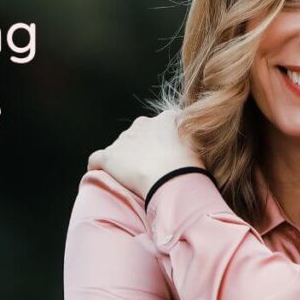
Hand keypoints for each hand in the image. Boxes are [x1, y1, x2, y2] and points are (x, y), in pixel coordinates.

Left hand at [87, 109, 205, 198]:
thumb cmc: (193, 166)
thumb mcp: (203, 145)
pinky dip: (98, 167)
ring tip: (133, 180)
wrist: (173, 179)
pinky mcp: (109, 156)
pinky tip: (101, 178)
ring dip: (124, 160)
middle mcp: (143, 123)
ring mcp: (124, 140)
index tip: (167, 159)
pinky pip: (96, 159)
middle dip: (142, 150)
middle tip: (152, 171)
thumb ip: (195, 138)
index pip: (161, 127)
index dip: (162, 144)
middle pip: (138, 135)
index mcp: (166, 118)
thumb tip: (194, 140)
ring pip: (120, 148)